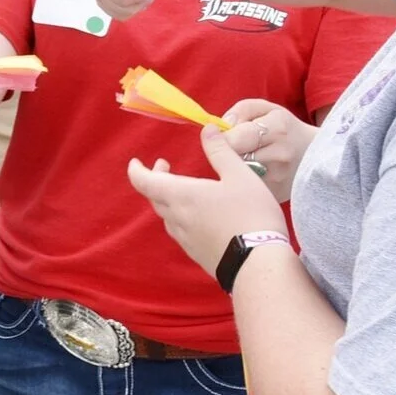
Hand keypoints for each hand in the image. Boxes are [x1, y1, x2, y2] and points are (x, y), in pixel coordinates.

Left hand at [127, 124, 287, 277]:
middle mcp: (177, 219)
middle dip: (156, 179)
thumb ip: (220, 151)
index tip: (136, 161)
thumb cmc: (250, 215)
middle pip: (155, 198)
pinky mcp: (197, 254)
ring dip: (168, 199)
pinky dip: (181, 217)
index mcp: (181, 196)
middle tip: (165, 167)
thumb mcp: (239, 175)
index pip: (144, 182)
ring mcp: (185, 240)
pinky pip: (180, 232)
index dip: (136, 170)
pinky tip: (199, 216)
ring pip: (167, 216)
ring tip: (183, 188)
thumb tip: (207, 130)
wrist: (260, 264)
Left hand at [220, 99, 316, 202]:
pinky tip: (251, 180)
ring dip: (232, 172)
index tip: (219, 139)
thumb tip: (221, 128)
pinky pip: (246, 191)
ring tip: (246, 163)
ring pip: (237, 177)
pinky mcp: (276, 196)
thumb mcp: (266, 109)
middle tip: (232, 151)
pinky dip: (242, 186)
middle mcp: (280, 156)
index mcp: (277, 129)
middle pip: (233, 160)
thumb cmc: (285, 129)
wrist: (318, 157)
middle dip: (225, 156)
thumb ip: (240, 112)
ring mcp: (279, 179)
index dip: (219, 141)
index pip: (233, 140)